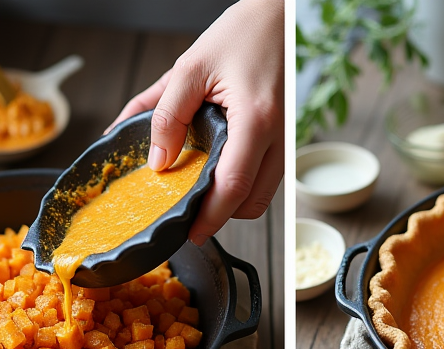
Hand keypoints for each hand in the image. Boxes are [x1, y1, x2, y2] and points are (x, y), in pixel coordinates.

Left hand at [110, 0, 283, 244]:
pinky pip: (268, 180)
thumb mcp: (191, 66)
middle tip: (192, 214)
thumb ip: (166, 113)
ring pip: (263, 197)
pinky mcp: (288, 142)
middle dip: (222, 216)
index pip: (233, 186)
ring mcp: (288, 142)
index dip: (211, 217)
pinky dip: (245, 185)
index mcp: (256, 119)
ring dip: (234, 203)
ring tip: (205, 193)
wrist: (282, 15)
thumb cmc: (244, 33)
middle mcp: (279, 137)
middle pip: (252, 203)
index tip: (191, 231)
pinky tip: (222, 172)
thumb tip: (155, 160)